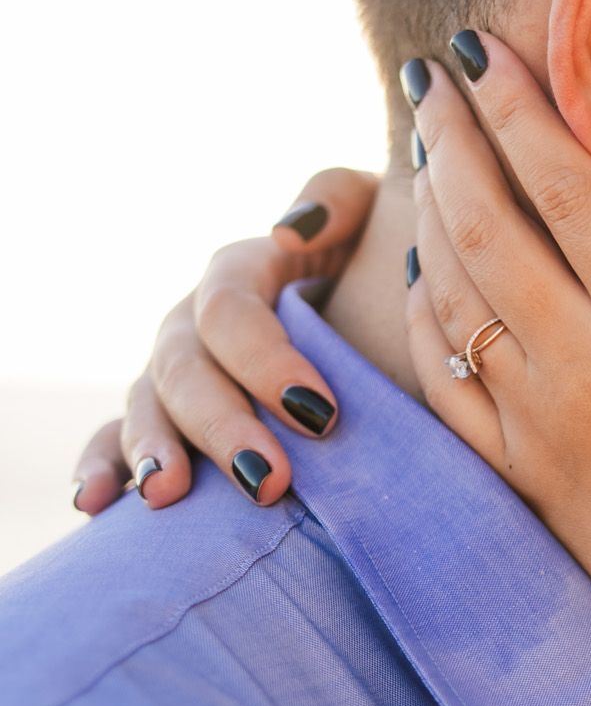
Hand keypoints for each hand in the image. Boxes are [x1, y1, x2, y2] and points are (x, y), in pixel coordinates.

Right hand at [72, 169, 379, 512]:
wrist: (373, 299)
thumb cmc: (378, 254)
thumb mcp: (375, 211)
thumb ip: (338, 201)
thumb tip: (288, 231)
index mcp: (241, 272)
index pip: (232, 311)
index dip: (267, 361)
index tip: (323, 414)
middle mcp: (194, 322)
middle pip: (185, 369)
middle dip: (222, 427)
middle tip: (269, 481)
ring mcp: (172, 370)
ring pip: (146, 405)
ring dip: (152, 451)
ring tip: (167, 495)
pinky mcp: (164, 415)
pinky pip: (114, 438)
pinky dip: (103, 468)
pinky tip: (97, 504)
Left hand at [405, 40, 590, 702]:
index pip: (576, 198)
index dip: (526, 116)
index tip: (487, 52)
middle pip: (493, 230)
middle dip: (457, 142)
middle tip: (435, 77)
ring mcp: (549, 436)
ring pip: (458, 299)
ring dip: (433, 214)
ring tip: (426, 152)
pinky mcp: (532, 488)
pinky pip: (451, 385)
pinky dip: (425, 320)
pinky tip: (428, 286)